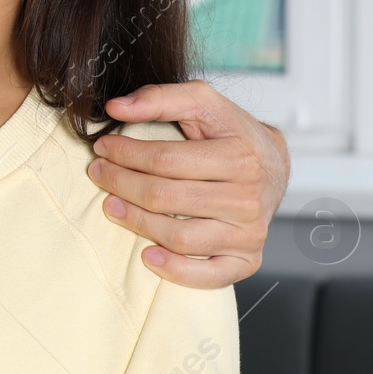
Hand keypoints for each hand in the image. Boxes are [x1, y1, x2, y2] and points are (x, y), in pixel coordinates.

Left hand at [88, 79, 289, 287]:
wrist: (274, 165)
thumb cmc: (232, 133)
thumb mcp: (203, 102)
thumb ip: (160, 98)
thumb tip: (116, 107)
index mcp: (240, 156)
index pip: (166, 161)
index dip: (125, 154)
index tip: (102, 148)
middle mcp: (248, 198)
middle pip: (167, 198)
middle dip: (122, 184)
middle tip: (98, 173)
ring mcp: (249, 232)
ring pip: (181, 237)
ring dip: (137, 223)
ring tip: (110, 206)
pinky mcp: (248, 259)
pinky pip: (210, 275)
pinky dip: (176, 271)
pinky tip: (147, 255)